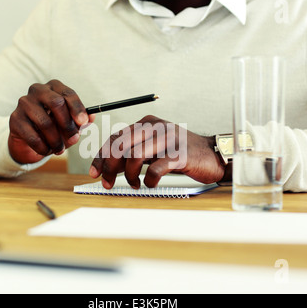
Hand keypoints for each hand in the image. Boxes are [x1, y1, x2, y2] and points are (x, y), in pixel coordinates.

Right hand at [8, 80, 95, 163]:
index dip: (77, 108)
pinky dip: (43, 147)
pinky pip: (33, 136)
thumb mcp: (69, 124)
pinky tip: (47, 151)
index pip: (67, 93)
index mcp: (54, 87)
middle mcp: (38, 90)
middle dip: (67, 125)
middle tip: (74, 140)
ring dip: (56, 140)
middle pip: (56, 103)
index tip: (83, 122)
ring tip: (60, 150)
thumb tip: (92, 117)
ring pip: (45, 122)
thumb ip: (80, 121)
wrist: (28, 140)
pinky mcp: (15, 118)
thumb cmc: (53, 127)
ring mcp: (24, 103)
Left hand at [89, 115, 225, 188]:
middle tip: (108, 182)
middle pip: (121, 145)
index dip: (102, 156)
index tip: (95, 172)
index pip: (116, 137)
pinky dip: (148, 180)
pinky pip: (155, 168)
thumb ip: (134, 151)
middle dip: (110, 167)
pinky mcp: (180, 154)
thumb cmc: (180, 153)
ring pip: (135, 156)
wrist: (212, 155)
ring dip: (129, 175)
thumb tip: (108, 166)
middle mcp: (156, 127)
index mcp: (147, 123)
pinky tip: (149, 184)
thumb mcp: (154, 147)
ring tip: (134, 184)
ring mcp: (168, 139)